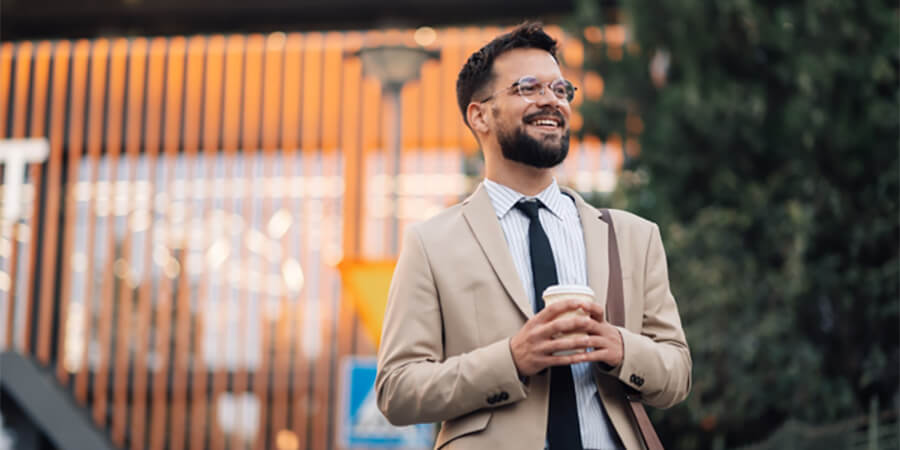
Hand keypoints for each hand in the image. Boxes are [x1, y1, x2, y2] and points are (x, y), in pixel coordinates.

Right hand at [509, 299, 623, 376]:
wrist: (511, 358)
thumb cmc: (526, 339)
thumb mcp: (532, 325)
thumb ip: (547, 318)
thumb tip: (566, 306)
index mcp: (535, 321)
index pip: (552, 309)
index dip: (568, 304)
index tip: (581, 302)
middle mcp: (537, 333)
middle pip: (559, 326)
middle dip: (576, 323)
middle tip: (590, 321)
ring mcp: (539, 348)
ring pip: (561, 344)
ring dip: (578, 342)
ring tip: (590, 339)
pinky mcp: (542, 361)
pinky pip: (560, 360)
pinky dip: (573, 358)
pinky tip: (583, 357)